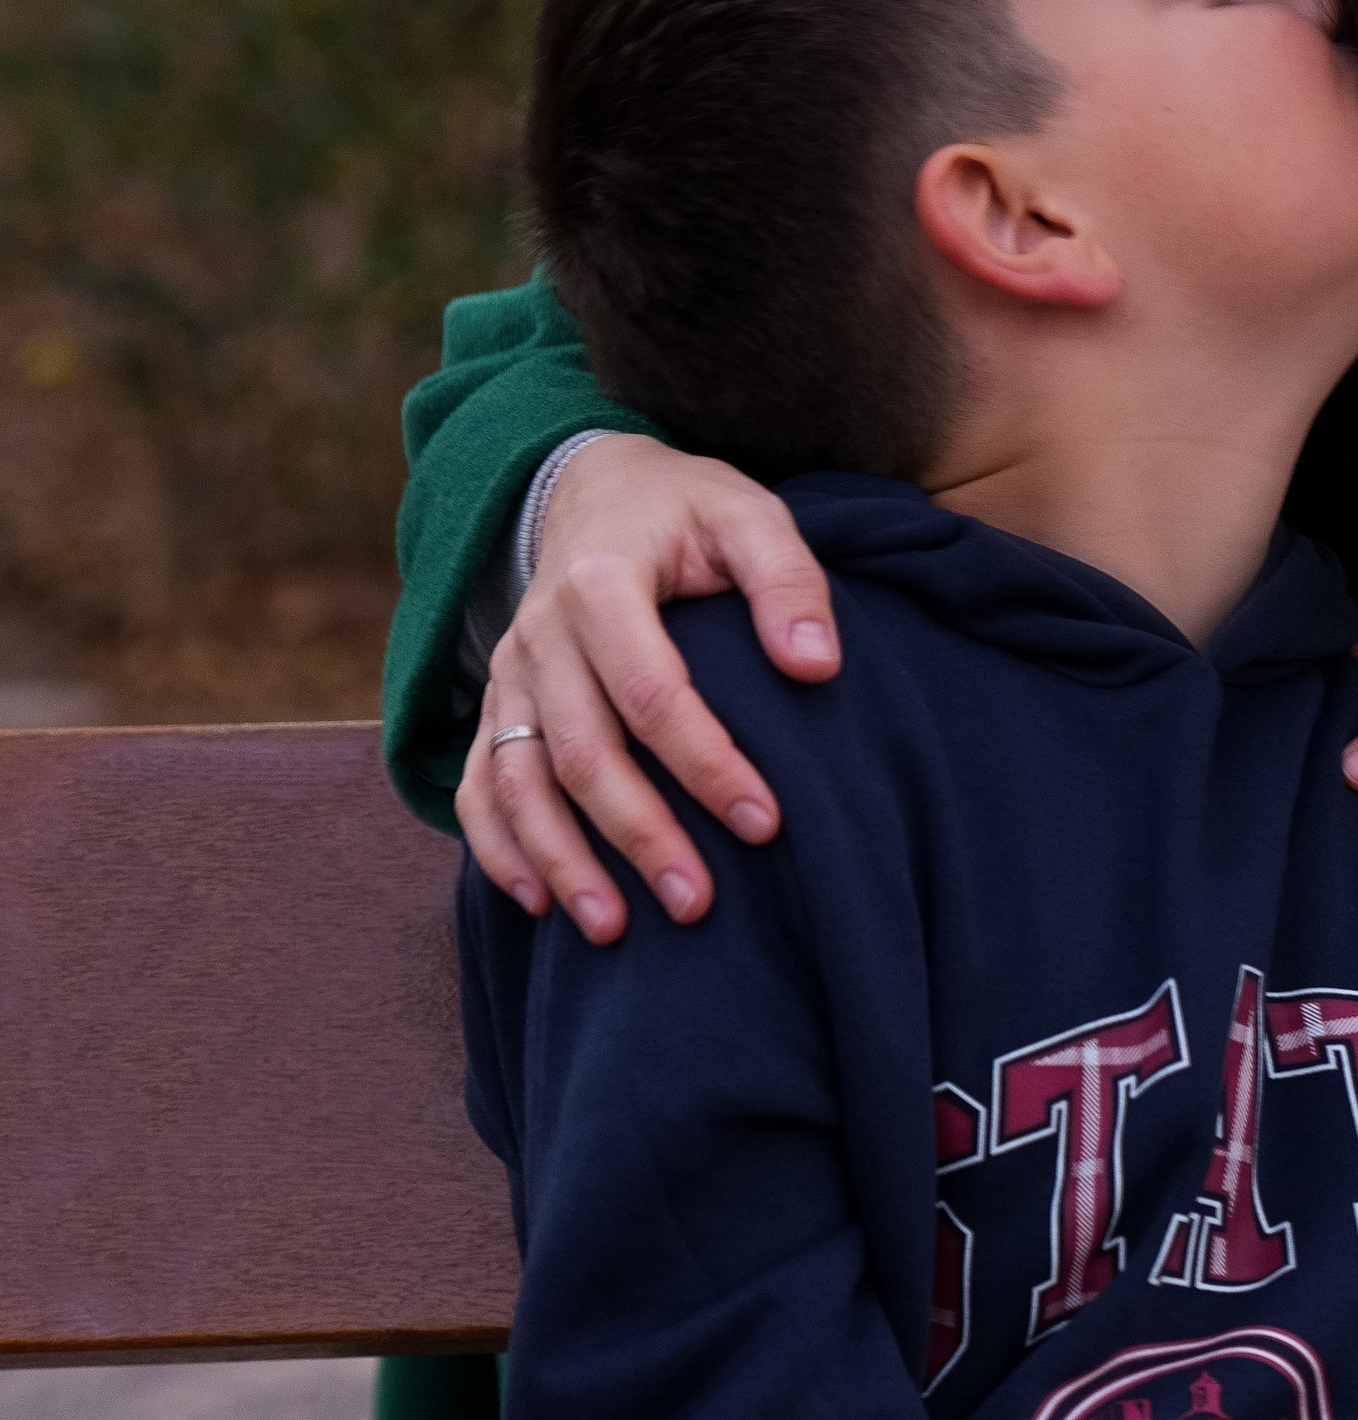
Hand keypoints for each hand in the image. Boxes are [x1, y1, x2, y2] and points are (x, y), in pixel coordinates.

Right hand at [457, 436, 840, 941]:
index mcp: (602, 582)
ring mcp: (509, 674)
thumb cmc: (685, 510)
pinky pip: (479, 782)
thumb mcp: (748, 513)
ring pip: (519, 779)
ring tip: (611, 931)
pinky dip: (498, 846)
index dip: (706, 765)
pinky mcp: (496, 703)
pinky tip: (538, 903)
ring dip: (562, 858)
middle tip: (696, 905)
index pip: (652, 694)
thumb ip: (787, 579)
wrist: (594, 488)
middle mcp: (540, 633)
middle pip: (583, 751)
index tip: (765, 824)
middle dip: (638, 834)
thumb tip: (816, 665)